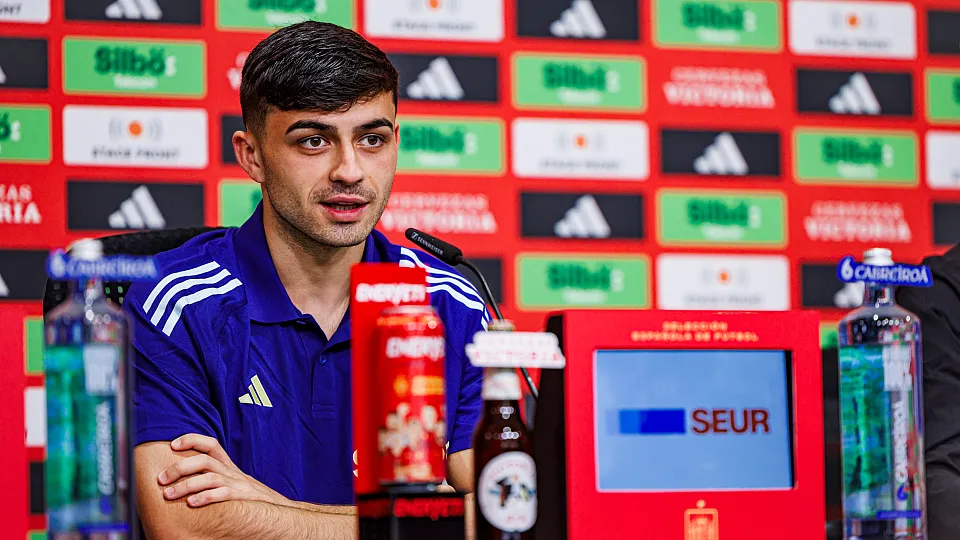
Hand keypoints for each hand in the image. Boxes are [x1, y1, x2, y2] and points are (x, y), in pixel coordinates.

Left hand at [158, 433, 291, 508]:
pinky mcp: (243, 498)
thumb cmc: (250, 499)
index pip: (211, 444)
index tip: (173, 444)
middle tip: (161, 479)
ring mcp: (239, 484)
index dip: (192, 440)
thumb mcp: (234, 483)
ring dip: (186, 485)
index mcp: (229, 466)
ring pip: (210, 477)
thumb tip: (185, 479)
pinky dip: (206, 497)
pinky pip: (224, 494)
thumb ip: (215, 478)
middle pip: (204, 460)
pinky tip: (192, 504)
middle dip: (179, 467)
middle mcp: (232, 472)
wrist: (278, 509)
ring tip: (168, 494)